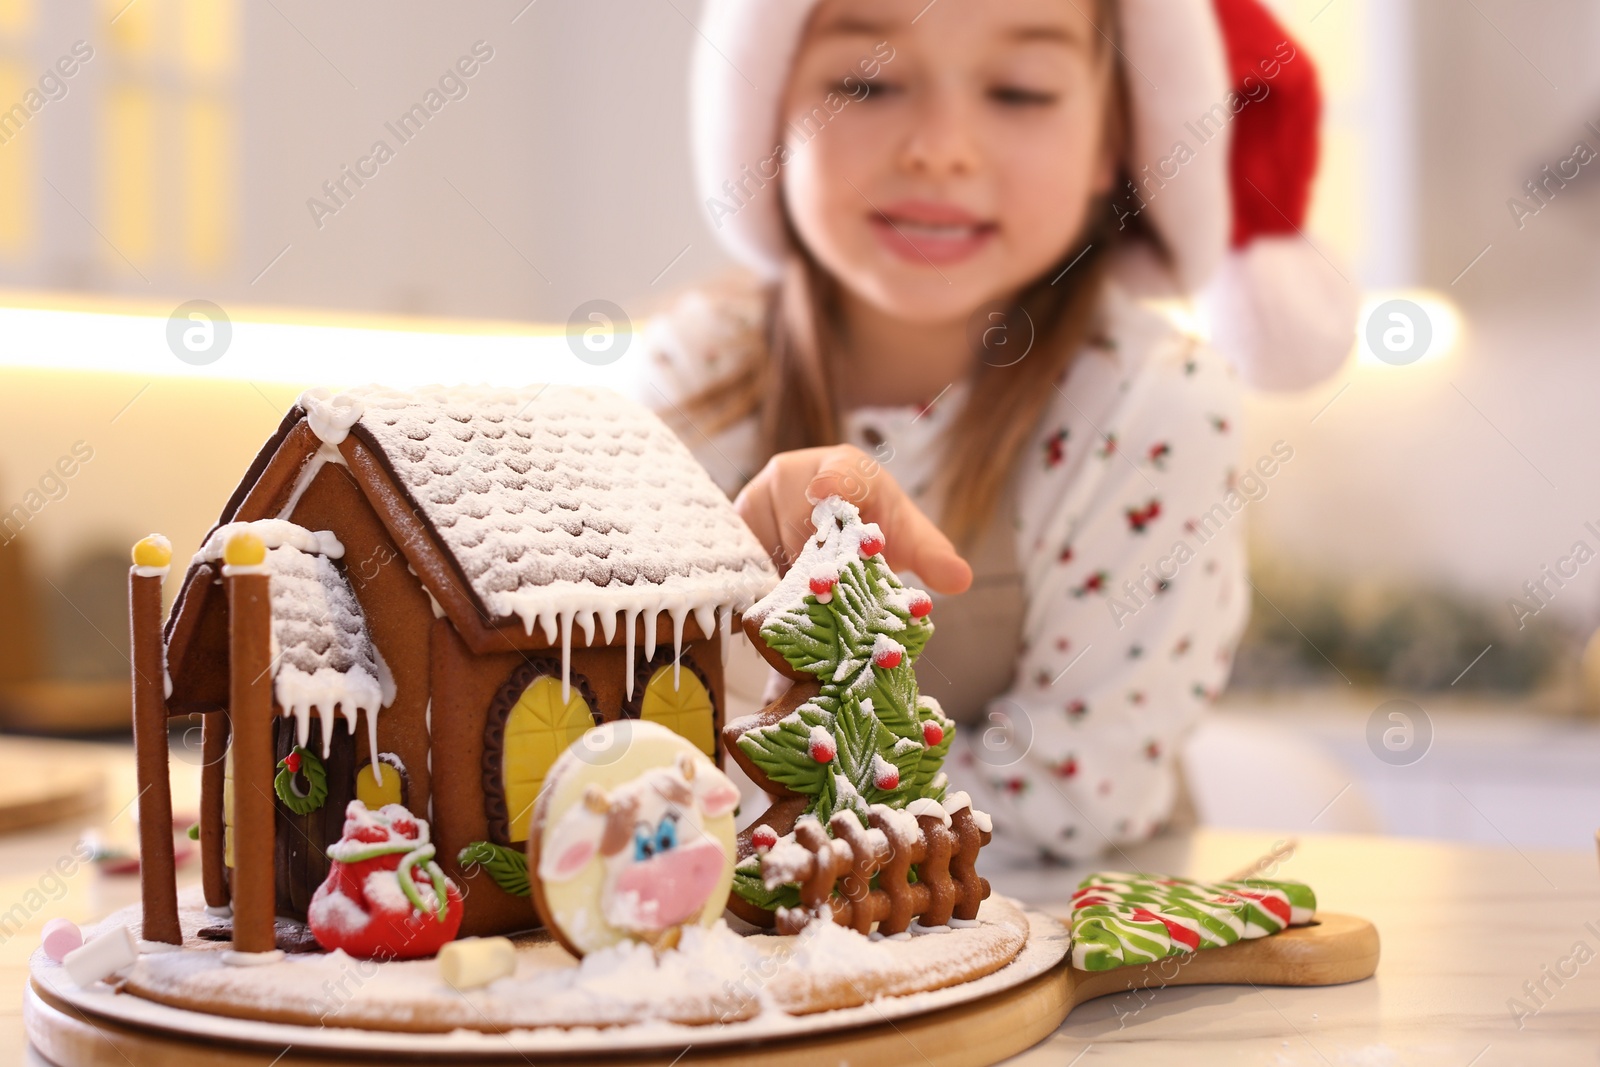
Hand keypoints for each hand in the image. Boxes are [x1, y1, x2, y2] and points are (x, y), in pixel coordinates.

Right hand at [734, 445, 972, 594]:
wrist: (836, 525)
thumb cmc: (877, 523)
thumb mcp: (909, 538)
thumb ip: (933, 556)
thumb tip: (961, 580)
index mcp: (846, 466)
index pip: (839, 472)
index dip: (834, 481)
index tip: (826, 488)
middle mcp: (795, 472)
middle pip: (798, 525)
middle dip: (814, 564)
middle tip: (829, 594)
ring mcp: (759, 493)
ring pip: (766, 545)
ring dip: (785, 579)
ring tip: (806, 598)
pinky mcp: (736, 520)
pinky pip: (742, 554)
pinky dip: (758, 579)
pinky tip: (773, 598)